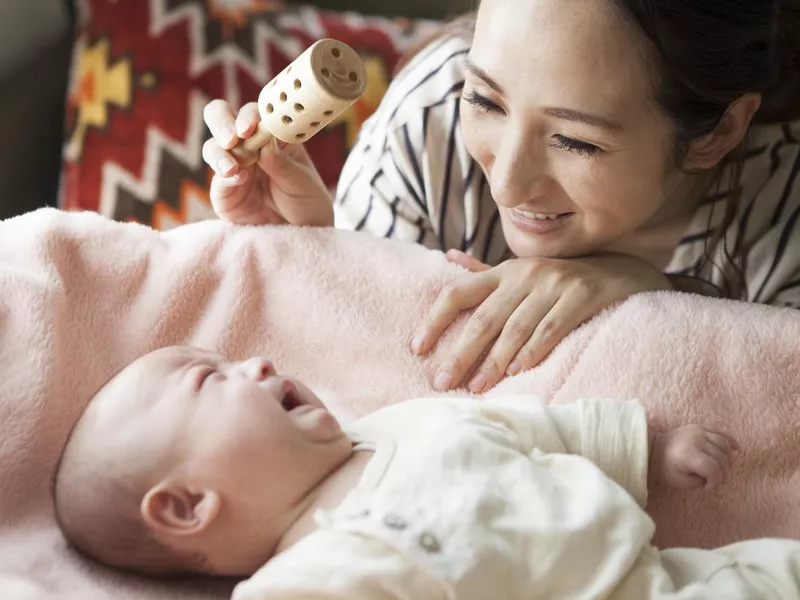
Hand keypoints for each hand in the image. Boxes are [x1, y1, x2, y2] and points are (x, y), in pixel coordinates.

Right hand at [202, 100, 332, 226]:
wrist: (304, 233)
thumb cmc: (308, 202)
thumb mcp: (302, 182)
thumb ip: (283, 164)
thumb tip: (264, 144)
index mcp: (271, 136)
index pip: (253, 113)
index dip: (249, 116)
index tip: (250, 128)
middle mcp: (248, 146)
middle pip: (221, 118)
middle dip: (221, 123)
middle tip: (231, 138)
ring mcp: (233, 167)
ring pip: (213, 148)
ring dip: (220, 154)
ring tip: (232, 168)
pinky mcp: (224, 193)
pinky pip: (217, 181)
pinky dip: (225, 178)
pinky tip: (236, 180)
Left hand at [412, 250, 670, 392]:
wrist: (625, 271)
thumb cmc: (563, 280)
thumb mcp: (522, 273)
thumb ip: (485, 272)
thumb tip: (448, 257)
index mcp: (504, 272)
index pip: (458, 293)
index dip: (434, 320)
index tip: (417, 349)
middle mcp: (524, 274)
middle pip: (483, 317)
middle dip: (460, 352)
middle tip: (442, 382)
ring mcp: (554, 283)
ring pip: (515, 326)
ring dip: (494, 360)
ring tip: (477, 387)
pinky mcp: (583, 295)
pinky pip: (552, 327)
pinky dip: (533, 350)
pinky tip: (518, 372)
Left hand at [649, 425, 740, 490]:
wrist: (654, 449)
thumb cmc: (666, 468)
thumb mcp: (681, 482)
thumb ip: (702, 481)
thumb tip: (717, 477)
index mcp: (688, 454)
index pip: (713, 469)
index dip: (716, 481)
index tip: (708, 488)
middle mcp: (695, 440)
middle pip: (721, 457)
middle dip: (723, 473)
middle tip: (715, 481)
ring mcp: (698, 431)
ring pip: (725, 445)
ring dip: (729, 460)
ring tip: (722, 469)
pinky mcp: (700, 427)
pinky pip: (721, 432)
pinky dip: (731, 441)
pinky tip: (737, 450)